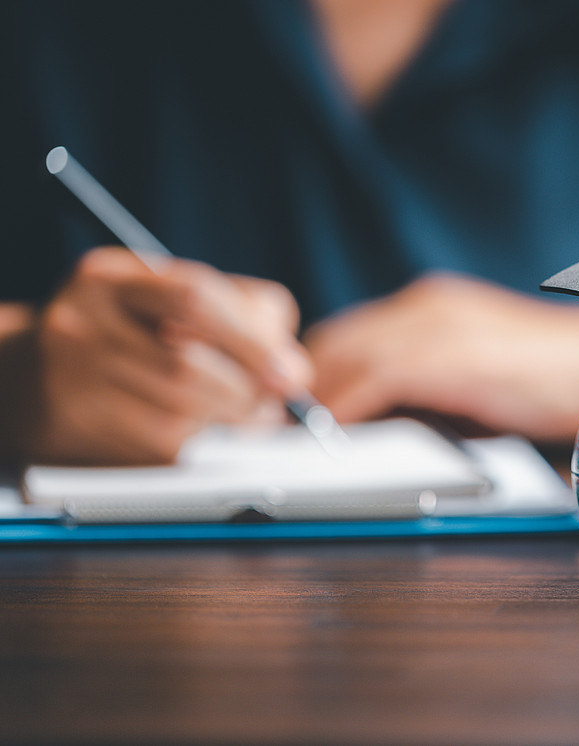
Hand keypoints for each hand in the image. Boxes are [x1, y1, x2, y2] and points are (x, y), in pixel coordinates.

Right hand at [23, 247, 313, 463]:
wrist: (32, 374)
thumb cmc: (127, 334)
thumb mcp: (176, 303)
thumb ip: (246, 317)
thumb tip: (293, 371)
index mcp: (110, 277)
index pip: (193, 298)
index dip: (253, 341)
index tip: (292, 374)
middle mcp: (79, 321)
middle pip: (186, 364)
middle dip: (245, 392)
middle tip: (274, 405)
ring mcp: (67, 377)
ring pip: (175, 414)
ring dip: (226, 424)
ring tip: (243, 417)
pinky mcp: (67, 427)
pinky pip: (154, 447)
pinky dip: (194, 444)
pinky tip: (198, 432)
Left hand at [303, 273, 578, 442]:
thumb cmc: (549, 376)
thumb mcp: (476, 372)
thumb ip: (430, 384)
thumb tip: (384, 417)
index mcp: (433, 305)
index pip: (353, 332)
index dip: (320, 369)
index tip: (300, 405)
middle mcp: (428, 305)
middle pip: (341, 339)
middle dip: (308, 382)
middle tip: (284, 424)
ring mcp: (439, 325)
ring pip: (350, 354)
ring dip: (318, 397)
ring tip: (297, 434)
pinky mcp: (452, 354)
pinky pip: (378, 378)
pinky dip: (349, 405)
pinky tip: (335, 432)